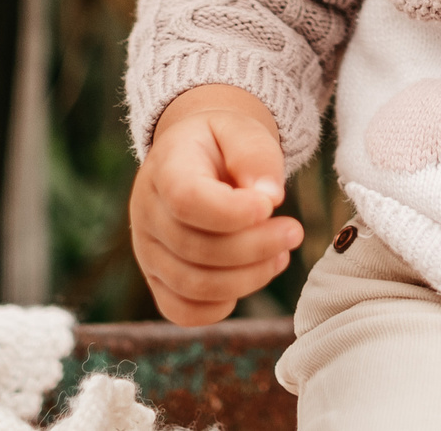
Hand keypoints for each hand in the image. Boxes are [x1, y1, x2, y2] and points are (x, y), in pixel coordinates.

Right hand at [130, 84, 305, 324]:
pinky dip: (222, 305)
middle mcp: (146, 212)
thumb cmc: (222, 143)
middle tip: (293, 231)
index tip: (270, 206)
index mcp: (164, 168)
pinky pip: (183, 311)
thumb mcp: (242, 130)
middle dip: (255, 247)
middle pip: (195, 248)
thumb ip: (255, 155)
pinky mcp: (157, 279)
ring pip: (193, 285)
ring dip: (248, 278)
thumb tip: (270, 197)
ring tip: (281, 254)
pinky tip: (251, 275)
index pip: (186, 200)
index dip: (233, 212)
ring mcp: (147, 250)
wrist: (196, 156)